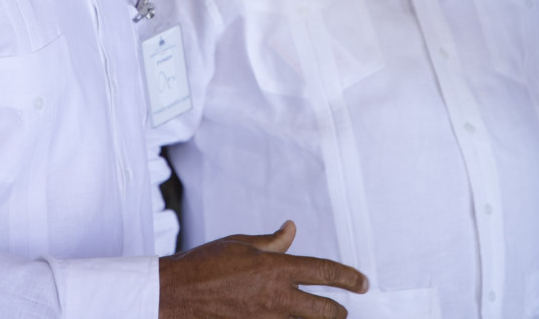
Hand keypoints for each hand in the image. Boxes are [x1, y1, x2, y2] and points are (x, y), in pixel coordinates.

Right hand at [158, 220, 367, 318]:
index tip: (362, 283)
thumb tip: (292, 229)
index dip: (349, 278)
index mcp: (276, 268)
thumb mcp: (240, 243)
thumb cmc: (204, 264)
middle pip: (325, 311)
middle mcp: (277, 298)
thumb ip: (272, 241)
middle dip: (340, 311)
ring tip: (321, 316)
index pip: (325, 272)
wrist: (176, 295)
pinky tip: (290, 318)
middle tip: (344, 309)